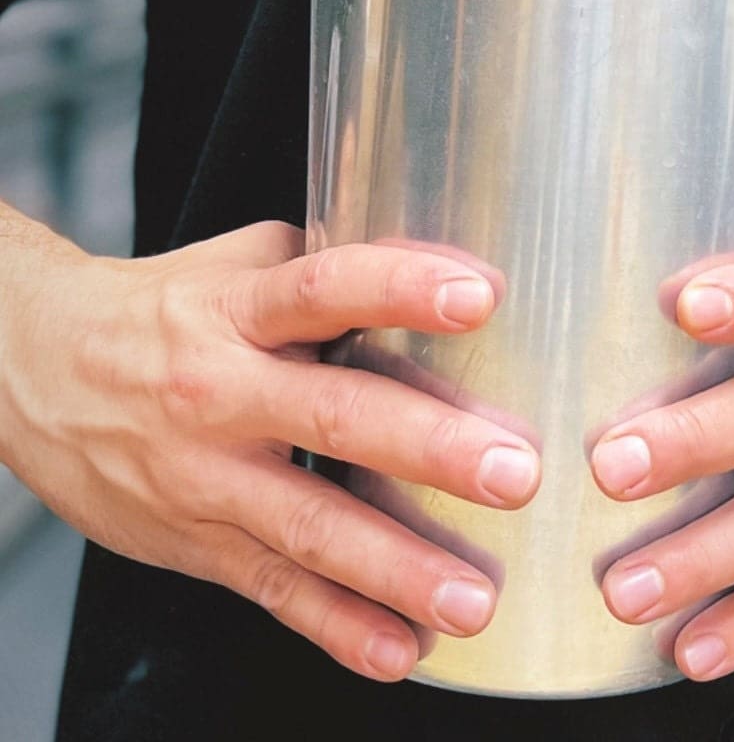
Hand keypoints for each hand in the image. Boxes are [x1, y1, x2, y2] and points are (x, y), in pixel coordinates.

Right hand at [0, 215, 540, 680]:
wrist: (38, 369)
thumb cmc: (168, 310)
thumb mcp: (240, 264)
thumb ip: (329, 264)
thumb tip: (442, 260)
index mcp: (239, 310)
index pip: (323, 288)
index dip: (399, 288)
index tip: (480, 298)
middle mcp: (222, 392)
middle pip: (332, 416)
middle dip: (428, 447)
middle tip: (512, 471)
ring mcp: (207, 478)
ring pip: (308, 526)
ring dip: (395, 566)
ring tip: (473, 596)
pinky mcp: (197, 544)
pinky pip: (273, 591)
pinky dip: (336, 626)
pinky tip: (399, 648)